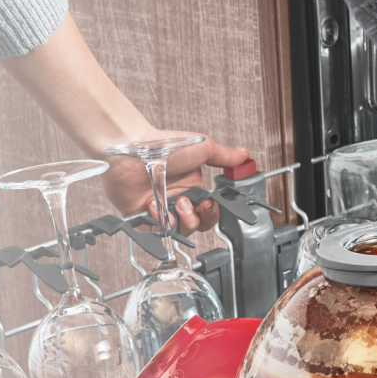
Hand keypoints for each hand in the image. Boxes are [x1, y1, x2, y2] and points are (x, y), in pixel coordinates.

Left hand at [98, 133, 257, 233]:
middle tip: (187, 203)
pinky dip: (157, 222)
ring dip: (180, 220)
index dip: (211, 213)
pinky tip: (154, 206)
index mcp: (191, 186)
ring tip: (174, 204)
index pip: (207, 211)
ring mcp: (158, 208)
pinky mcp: (140, 216)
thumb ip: (225, 156)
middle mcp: (174, 198)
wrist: (132, 149)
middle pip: (194, 225)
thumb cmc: (163, 145)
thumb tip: (244, 155)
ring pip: (177, 231)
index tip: (209, 205)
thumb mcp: (203, 149)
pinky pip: (154, 232)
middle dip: (196, 218)